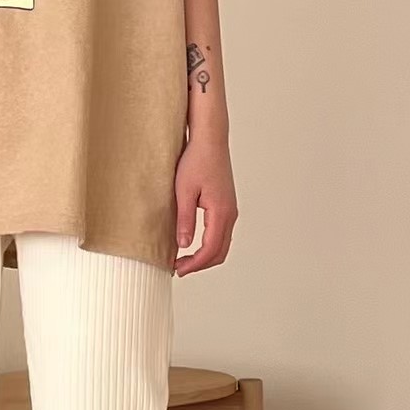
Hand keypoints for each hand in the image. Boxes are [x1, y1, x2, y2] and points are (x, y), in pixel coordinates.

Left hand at [173, 134, 237, 275]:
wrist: (210, 140)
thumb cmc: (196, 160)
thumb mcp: (184, 191)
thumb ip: (185, 220)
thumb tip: (183, 245)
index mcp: (221, 212)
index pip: (210, 250)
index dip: (194, 264)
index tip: (178, 269)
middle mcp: (230, 214)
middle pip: (219, 252)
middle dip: (200, 265)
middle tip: (179, 268)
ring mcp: (230, 210)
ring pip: (222, 245)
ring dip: (205, 256)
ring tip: (184, 259)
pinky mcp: (227, 206)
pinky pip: (222, 234)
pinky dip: (209, 245)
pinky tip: (194, 244)